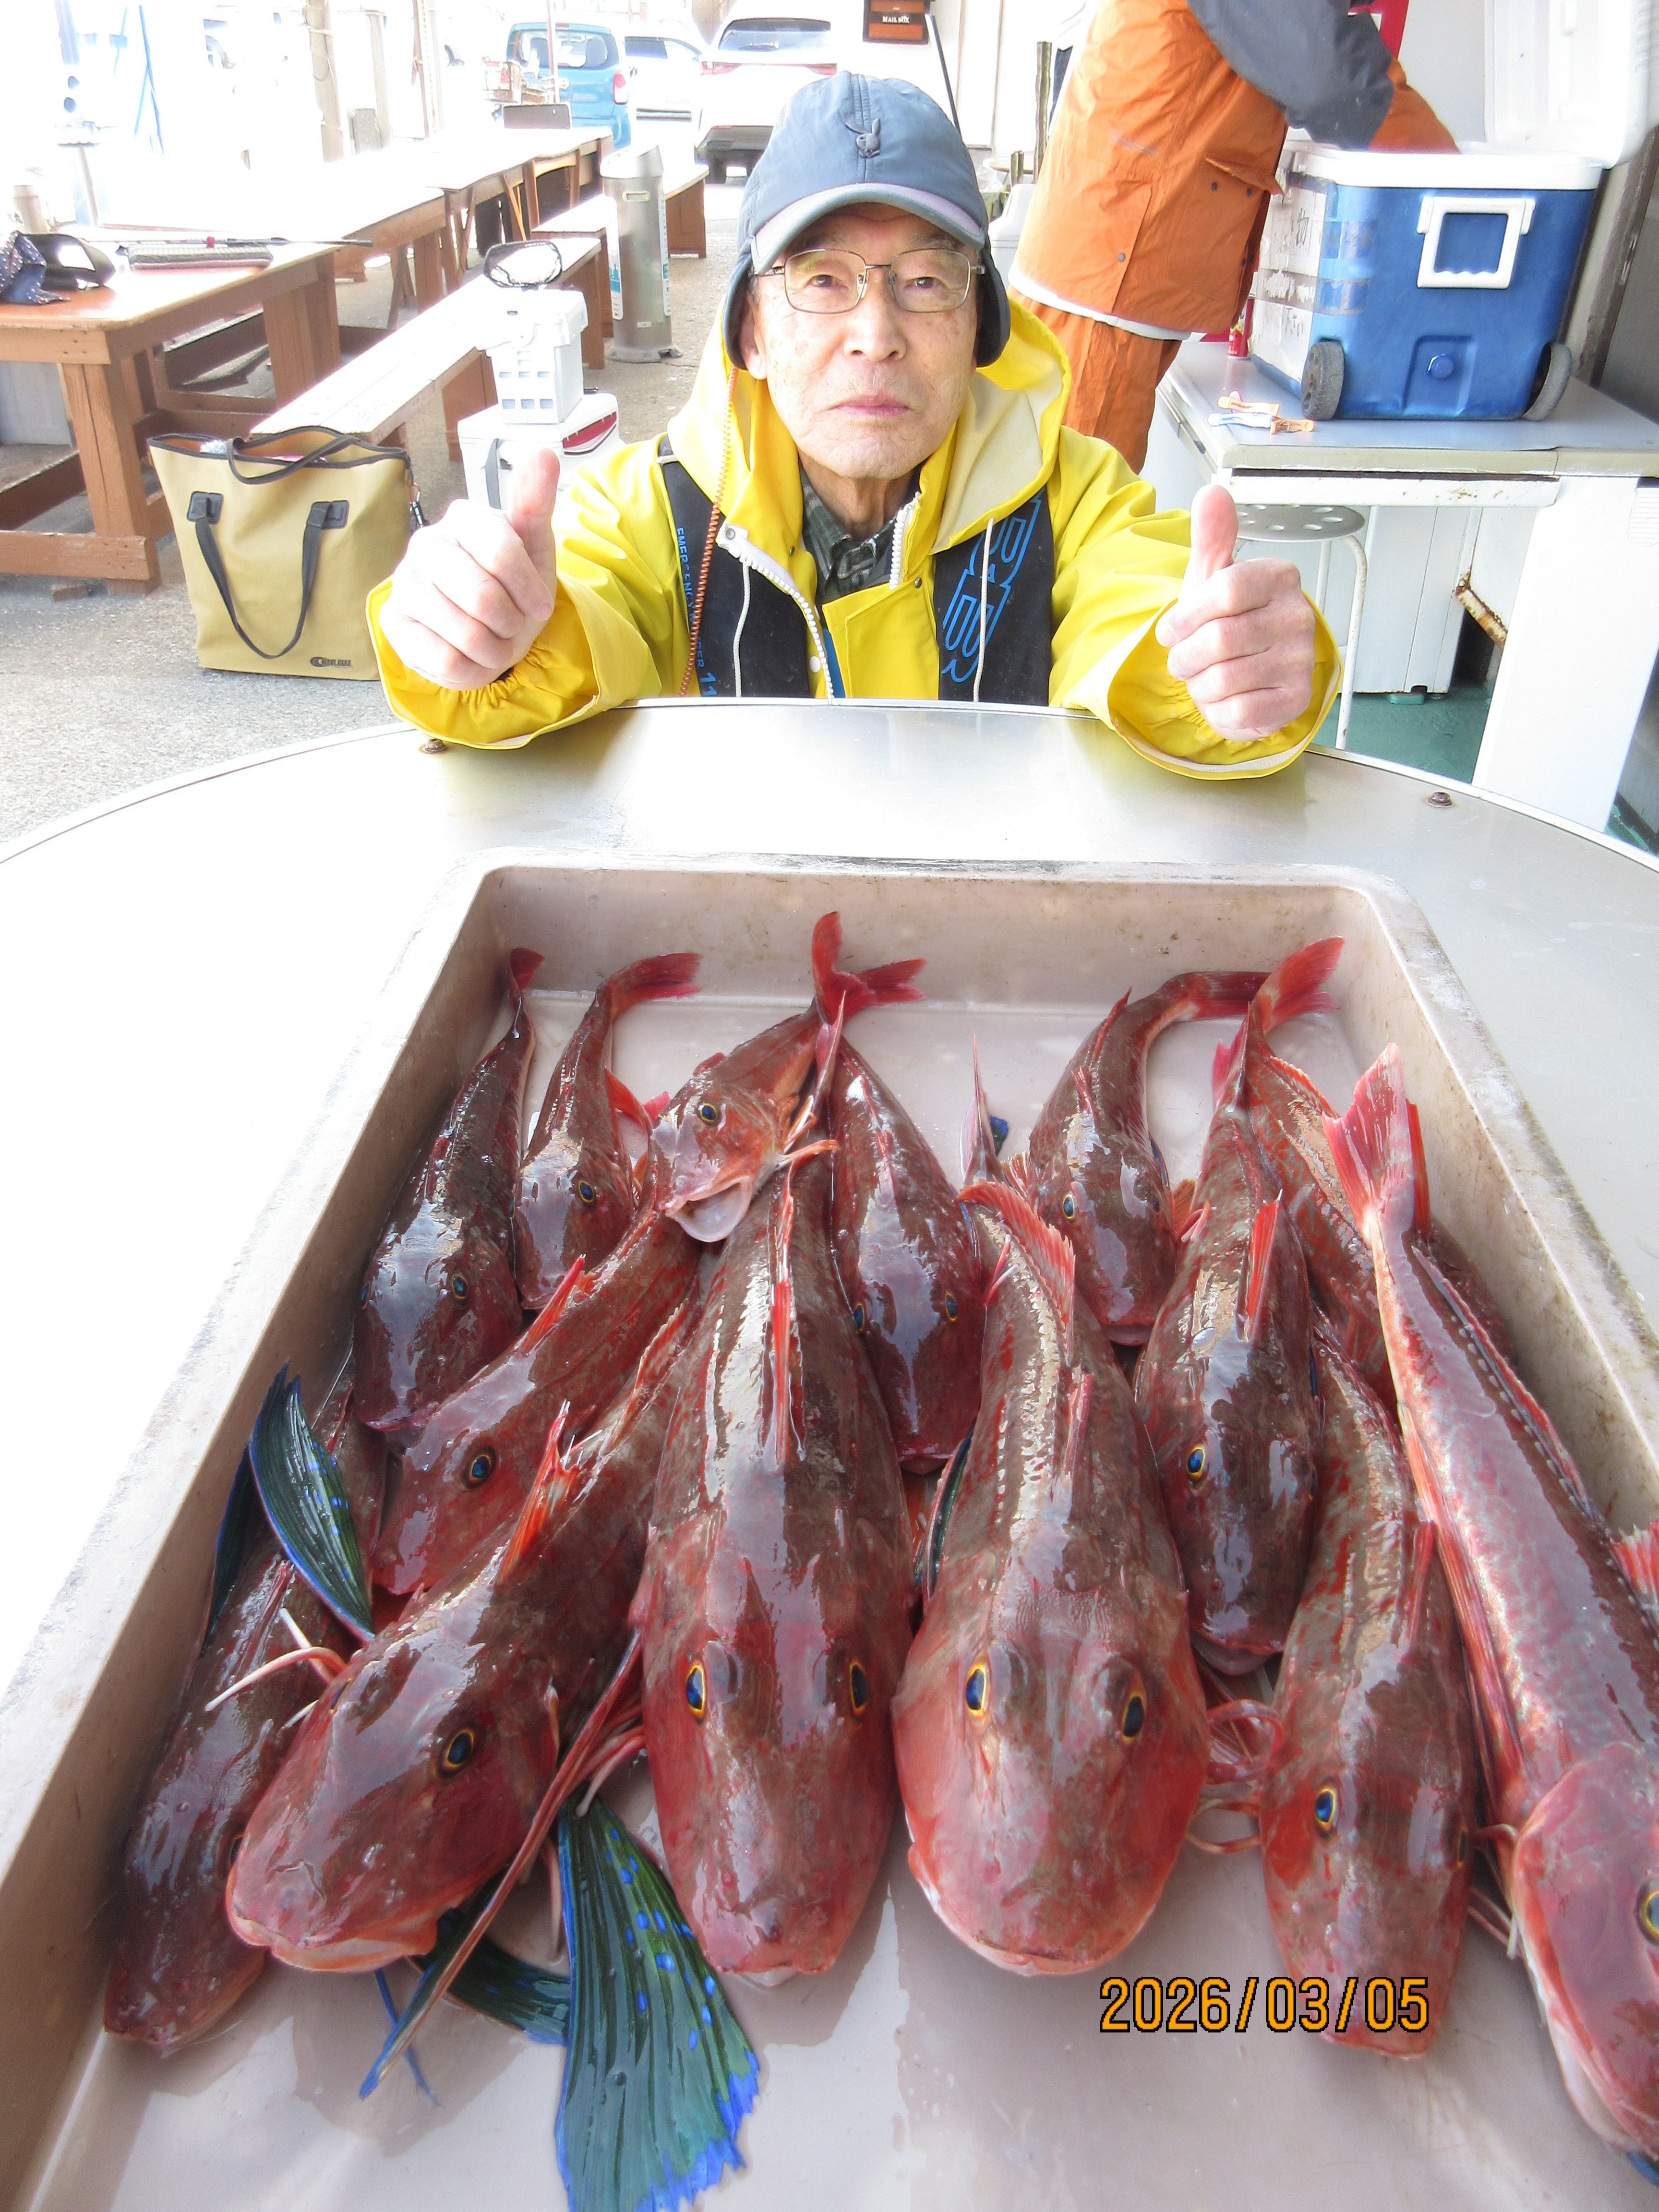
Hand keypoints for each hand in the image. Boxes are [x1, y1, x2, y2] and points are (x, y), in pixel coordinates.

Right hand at [377, 447, 559, 690]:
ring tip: (494, 640)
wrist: (486, 626)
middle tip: (512, 625)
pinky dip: (471, 669)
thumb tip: (542, 453)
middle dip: (510, 623)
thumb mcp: (533, 546)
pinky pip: (445, 660)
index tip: (539, 605)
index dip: (528, 589)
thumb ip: (534, 503)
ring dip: (495, 649)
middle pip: (483, 598)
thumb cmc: (511, 585)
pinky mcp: (394, 623)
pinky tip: (472, 655)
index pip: (502, 551)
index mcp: (464, 519)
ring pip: (465, 633)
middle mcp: (426, 544)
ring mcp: (405, 583)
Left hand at [1154, 484, 1315, 740]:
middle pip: (1220, 640)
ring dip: (1200, 684)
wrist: (1245, 673)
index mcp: (1279, 578)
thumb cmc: (1225, 623)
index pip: (1225, 591)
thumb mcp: (1211, 578)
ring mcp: (1301, 660)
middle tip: (1187, 658)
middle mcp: (1299, 616)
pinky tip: (1226, 697)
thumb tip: (1212, 494)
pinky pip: (1238, 711)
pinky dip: (1218, 710)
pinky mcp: (1296, 699)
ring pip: (1224, 679)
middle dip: (1187, 656)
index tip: (1173, 629)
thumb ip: (1211, 537)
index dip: (1187, 616)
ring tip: (1207, 676)